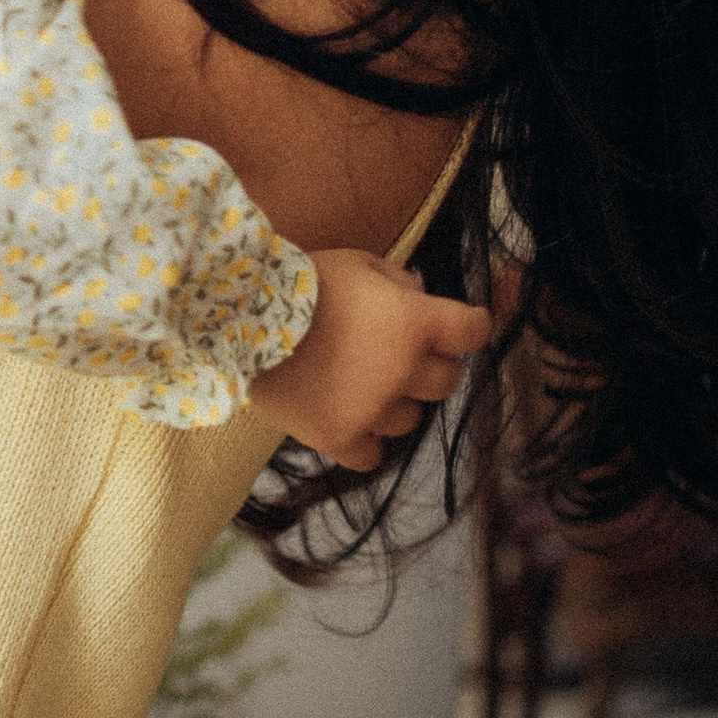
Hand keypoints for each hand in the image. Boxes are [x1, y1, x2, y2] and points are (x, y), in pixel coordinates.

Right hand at [250, 249, 490, 470]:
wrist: (244, 317)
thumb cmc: (305, 281)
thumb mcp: (360, 262)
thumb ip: (399, 282)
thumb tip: (417, 301)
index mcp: (416, 323)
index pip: (473, 331)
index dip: (466, 328)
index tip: (455, 328)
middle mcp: (405, 371)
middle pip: (447, 382)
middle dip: (429, 367)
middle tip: (398, 356)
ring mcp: (372, 410)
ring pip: (409, 419)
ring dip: (393, 403)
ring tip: (360, 387)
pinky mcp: (338, 437)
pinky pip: (370, 456)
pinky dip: (363, 442)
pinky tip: (348, 423)